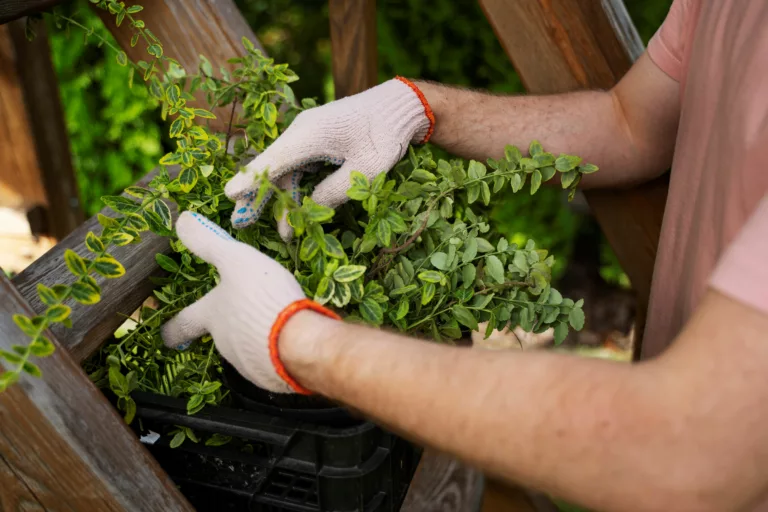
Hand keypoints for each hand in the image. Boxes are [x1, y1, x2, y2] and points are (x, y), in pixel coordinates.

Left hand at [160, 211, 337, 393]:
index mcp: (211, 317)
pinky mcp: (272, 376)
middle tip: (248, 311)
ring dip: (257, 336)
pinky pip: (271, 361)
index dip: (174, 328)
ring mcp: (247, 363)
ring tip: (278, 320)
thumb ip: (209, 243)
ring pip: (248, 348)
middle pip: (221, 334)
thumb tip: (181, 219)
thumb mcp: (236, 260)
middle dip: (232, 324)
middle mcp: (224, 343)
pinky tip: (292, 338)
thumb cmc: (261, 296)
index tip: (166, 335)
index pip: (183, 324)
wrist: (298, 342)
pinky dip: (277, 350)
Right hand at [224, 77, 433, 239]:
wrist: (400, 106)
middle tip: (240, 223)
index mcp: (310, 135)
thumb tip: (310, 209)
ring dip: (282, 199)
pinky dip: (296, 188)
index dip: (250, 181)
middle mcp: (302, 131)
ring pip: (287, 170)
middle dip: (257, 197)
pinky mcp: (318, 140)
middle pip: (273, 167)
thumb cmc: (385, 135)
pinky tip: (296, 211)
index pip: (272, 160)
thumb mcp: (365, 171)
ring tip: (282, 231)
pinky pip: (300, 166)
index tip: (229, 196)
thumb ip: (335, 191)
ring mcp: (309, 135)